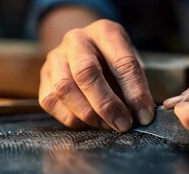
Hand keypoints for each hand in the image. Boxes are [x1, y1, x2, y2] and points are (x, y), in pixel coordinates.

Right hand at [39, 19, 154, 131]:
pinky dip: (72, 118)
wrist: (84, 50)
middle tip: (123, 125)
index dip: (135, 92)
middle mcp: (77, 40)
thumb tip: (141, 116)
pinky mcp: (43, 76)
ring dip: (88, 114)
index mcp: (106, 32)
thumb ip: (135, 86)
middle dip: (107, 105)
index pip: (123, 62)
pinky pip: (51, 101)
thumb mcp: (130, 64)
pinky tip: (88, 122)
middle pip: (86, 73)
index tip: (145, 115)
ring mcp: (56, 57)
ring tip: (107, 125)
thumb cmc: (113, 61)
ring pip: (64, 89)